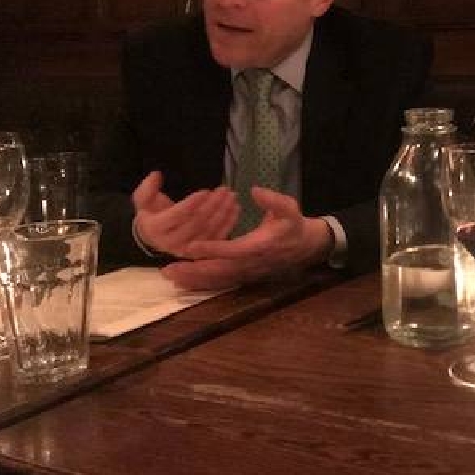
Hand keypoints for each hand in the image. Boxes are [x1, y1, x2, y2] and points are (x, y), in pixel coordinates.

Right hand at [132, 171, 239, 257]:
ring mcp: (189, 249)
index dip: (192, 203)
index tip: (205, 190)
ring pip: (209, 230)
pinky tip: (235, 208)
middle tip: (223, 189)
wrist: (156, 236)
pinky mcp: (202, 252)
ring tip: (232, 196)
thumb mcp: (143, 200)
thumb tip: (156, 174)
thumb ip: (147, 188)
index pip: (177, 216)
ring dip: (223, 212)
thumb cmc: (152, 213)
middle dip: (212, 205)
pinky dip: (229, 222)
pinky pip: (218, 237)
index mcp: (156, 229)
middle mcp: (172, 243)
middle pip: (196, 223)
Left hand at [160, 187, 331, 290]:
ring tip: (170, 276)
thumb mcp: (289, 208)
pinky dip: (201, 283)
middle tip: (168, 269)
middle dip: (193, 270)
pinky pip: (220, 282)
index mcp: (259, 246)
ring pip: (217, 279)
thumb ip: (273, 200)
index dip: (211, 249)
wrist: (305, 247)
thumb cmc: (294, 225)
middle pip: (218, 270)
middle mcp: (250, 263)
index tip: (190, 246)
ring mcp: (247, 272)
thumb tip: (255, 191)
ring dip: (194, 279)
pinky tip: (184, 282)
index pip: (232, 250)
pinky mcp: (243, 276)